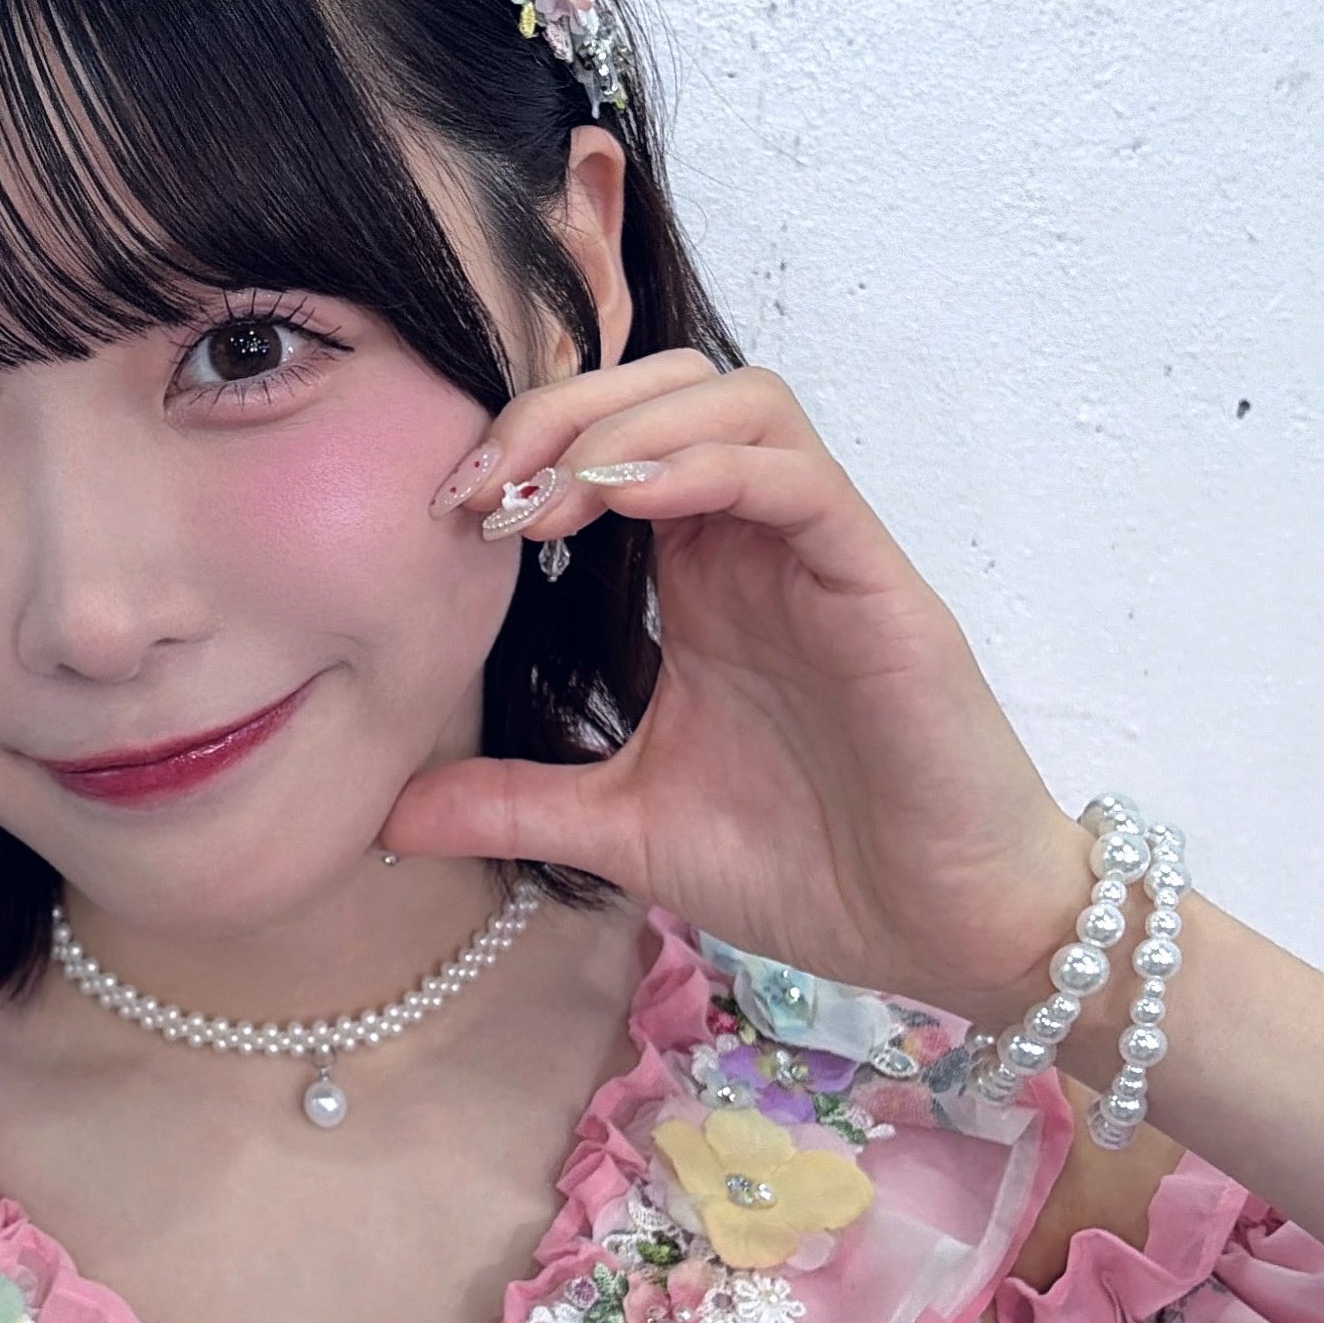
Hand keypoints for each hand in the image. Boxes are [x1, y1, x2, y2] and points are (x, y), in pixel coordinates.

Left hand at [384, 353, 1092, 1022]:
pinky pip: (800, 476)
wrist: (938, 935)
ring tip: (550, 499)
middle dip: (561, 410)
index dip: (524, 447)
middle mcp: (758, 544)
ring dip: (629, 425)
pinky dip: (710, 465)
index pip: (613, 441)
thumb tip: (384, 814)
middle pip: (667, 388)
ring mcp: (823, 555)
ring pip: (740, 400)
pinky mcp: (879, 587)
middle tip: (482, 491)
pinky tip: (628, 503)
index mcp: (700, 577)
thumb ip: (515, 804)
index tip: (446, 515)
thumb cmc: (811, 866)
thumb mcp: (624, 828)